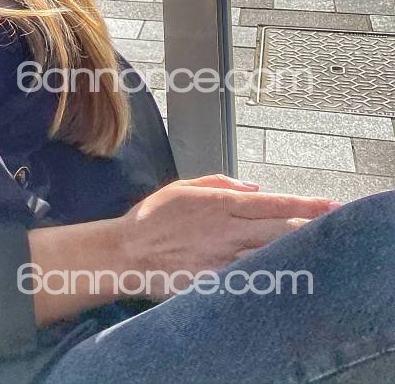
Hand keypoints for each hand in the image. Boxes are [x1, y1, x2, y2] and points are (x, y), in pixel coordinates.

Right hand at [114, 174, 341, 294]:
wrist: (127, 253)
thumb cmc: (151, 218)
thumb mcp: (183, 187)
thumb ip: (219, 183)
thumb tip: (254, 188)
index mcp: (219, 204)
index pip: (273, 204)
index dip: (305, 205)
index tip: (329, 205)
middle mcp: (227, 231)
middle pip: (281, 230)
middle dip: (312, 227)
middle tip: (338, 225)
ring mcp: (224, 259)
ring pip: (271, 254)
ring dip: (297, 251)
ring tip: (321, 249)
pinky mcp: (218, 281)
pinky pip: (253, 278)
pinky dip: (273, 274)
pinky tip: (289, 274)